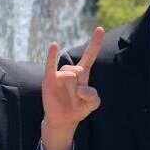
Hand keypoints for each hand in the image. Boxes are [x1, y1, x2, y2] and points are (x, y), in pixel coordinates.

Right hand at [41, 27, 103, 149]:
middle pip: (79, 70)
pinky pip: (50, 65)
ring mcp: (59, 75)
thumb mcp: (93, 104)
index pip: (90, 56)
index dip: (95, 43)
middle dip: (79, 87)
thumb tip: (80, 88)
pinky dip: (51, 55)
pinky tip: (54, 45)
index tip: (100, 29)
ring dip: (71, 90)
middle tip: (76, 100)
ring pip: (69, 75)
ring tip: (68, 100)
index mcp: (82, 74)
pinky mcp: (49, 80)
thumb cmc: (77, 109)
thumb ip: (94, 96)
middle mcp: (70, 72)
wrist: (62, 120)